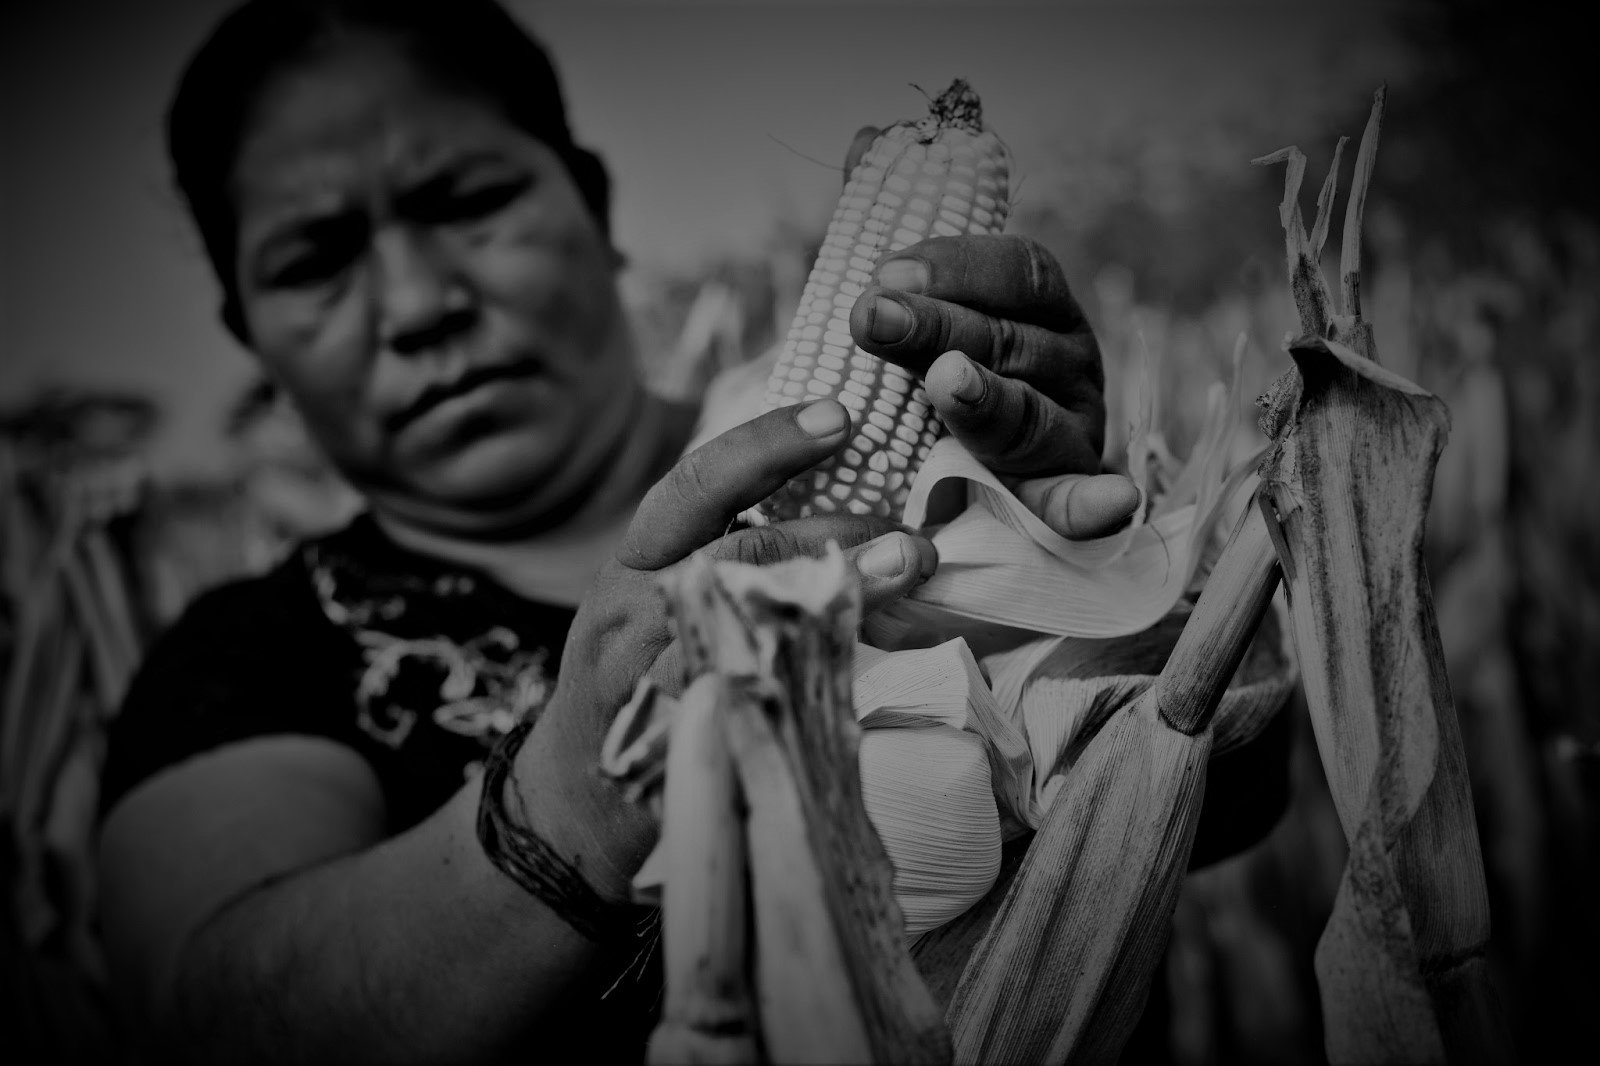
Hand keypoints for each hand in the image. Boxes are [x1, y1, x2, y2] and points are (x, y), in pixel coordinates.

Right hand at [516, 399, 936, 897]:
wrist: (569, 799)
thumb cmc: (631, 680)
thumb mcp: (658, 599)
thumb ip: (730, 554)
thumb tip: (855, 516)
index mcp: (635, 559)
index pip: (697, 483)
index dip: (770, 445)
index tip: (843, 417)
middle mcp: (631, 608)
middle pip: (731, 551)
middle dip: (829, 533)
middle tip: (908, 535)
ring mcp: (644, 679)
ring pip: (746, 625)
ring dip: (840, 600)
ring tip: (907, 575)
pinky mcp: (670, 745)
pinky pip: (750, 704)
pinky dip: (817, 680)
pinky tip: (875, 667)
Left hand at [842, 127, 1139, 539]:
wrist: (936, 475)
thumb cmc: (927, 373)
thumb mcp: (908, 305)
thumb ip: (892, 231)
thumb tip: (869, 141)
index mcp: (1040, 304)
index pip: (1019, 268)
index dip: (957, 266)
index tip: (886, 271)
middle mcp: (1069, 360)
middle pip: (1011, 338)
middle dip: (937, 326)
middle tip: (872, 317)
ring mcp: (1074, 429)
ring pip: (1033, 415)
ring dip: (989, 400)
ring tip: (947, 384)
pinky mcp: (1066, 497)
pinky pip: (1079, 504)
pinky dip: (1095, 504)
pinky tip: (1113, 502)